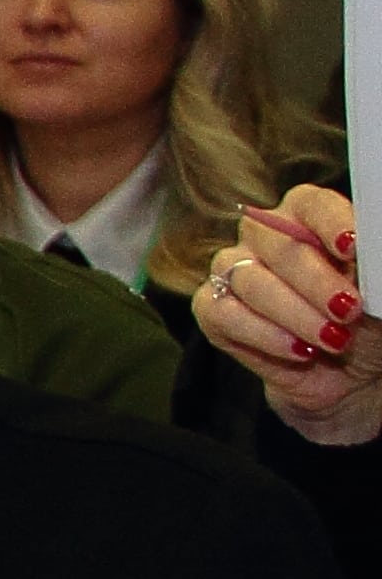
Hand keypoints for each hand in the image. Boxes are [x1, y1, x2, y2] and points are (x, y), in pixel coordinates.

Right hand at [200, 185, 380, 446]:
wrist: (348, 373)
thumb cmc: (368, 322)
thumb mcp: (379, 295)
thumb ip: (372, 269)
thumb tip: (369, 252)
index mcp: (309, 219)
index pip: (312, 205)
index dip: (331, 222)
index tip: (352, 247)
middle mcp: (266, 238)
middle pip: (278, 244)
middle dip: (316, 281)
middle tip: (349, 310)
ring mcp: (234, 271)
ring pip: (250, 280)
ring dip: (295, 314)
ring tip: (333, 340)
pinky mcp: (213, 309)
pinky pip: (224, 314)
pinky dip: (264, 334)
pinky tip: (299, 350)